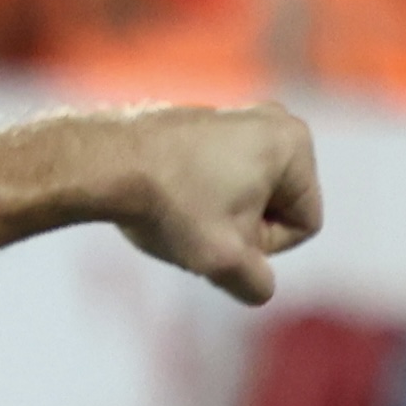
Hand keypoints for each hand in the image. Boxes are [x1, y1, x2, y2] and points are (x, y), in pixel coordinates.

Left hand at [109, 104, 324, 307]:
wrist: (103, 164)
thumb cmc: (171, 206)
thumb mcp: (224, 261)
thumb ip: (257, 284)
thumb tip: (259, 287)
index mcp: (294, 144)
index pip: (302, 226)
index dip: (264, 245)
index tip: (222, 232)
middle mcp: (273, 121)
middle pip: (276, 210)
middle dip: (241, 230)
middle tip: (198, 224)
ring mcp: (237, 118)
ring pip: (244, 199)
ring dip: (216, 218)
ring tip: (178, 211)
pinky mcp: (203, 125)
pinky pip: (217, 181)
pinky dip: (195, 197)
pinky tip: (164, 198)